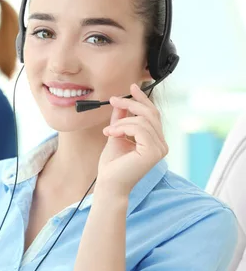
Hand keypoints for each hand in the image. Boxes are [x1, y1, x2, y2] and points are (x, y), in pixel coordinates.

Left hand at [97, 83, 168, 197]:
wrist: (108, 183)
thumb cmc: (112, 164)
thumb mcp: (116, 135)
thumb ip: (121, 120)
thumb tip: (120, 102)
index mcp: (154, 140)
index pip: (153, 114)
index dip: (143, 98)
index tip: (132, 87)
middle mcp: (161, 144)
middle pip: (150, 113)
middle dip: (130, 103)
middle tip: (113, 100)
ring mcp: (159, 148)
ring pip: (142, 120)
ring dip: (121, 122)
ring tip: (108, 131)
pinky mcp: (153, 152)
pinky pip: (139, 128)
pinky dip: (122, 127)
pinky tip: (111, 134)